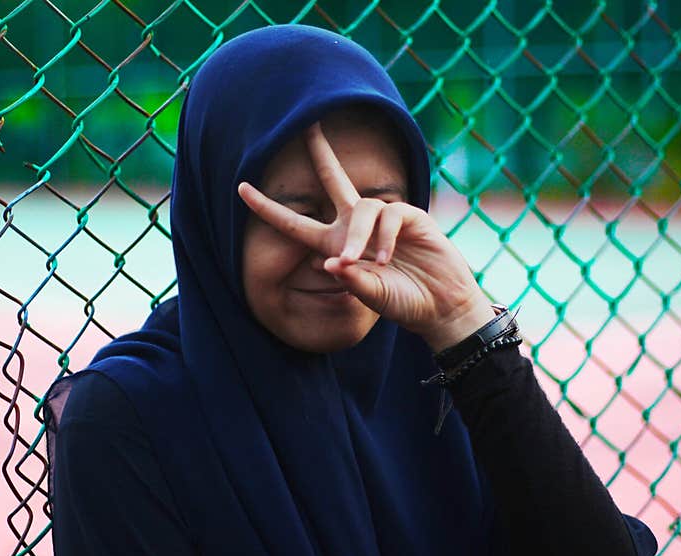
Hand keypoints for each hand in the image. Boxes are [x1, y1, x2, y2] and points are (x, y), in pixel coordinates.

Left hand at [237, 121, 494, 351]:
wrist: (441, 305)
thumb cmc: (403, 302)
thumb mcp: (370, 295)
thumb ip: (352, 281)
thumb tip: (331, 262)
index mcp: (335, 245)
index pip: (295, 223)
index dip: (268, 208)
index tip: (240, 188)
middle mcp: (355, 227)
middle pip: (333, 179)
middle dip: (320, 152)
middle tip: (307, 124)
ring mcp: (383, 219)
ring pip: (361, 209)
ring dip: (359, 237)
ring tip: (367, 264)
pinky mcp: (409, 216)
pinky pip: (388, 217)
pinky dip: (384, 239)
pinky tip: (388, 259)